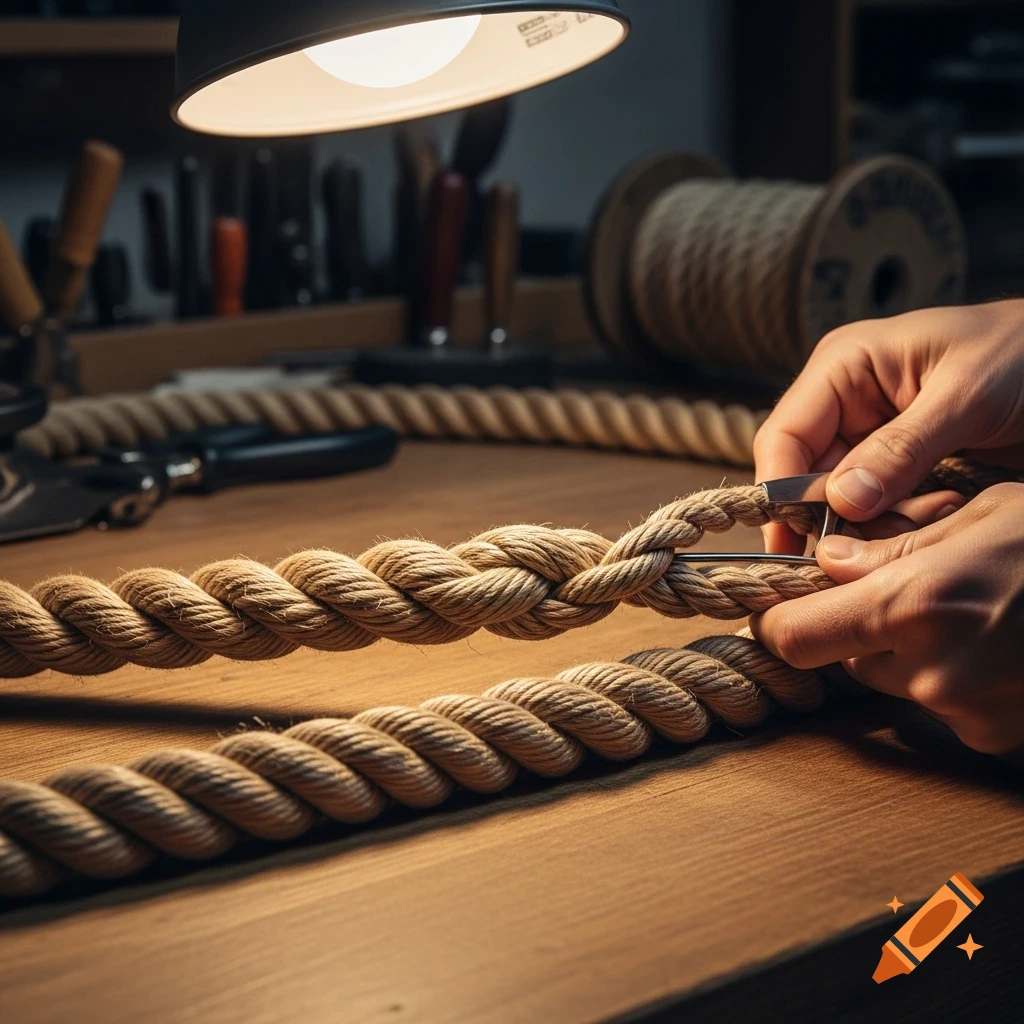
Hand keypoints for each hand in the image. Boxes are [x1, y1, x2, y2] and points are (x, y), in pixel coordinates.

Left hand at [750, 483, 1023, 755]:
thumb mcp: (984, 511)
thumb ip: (894, 542)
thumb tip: (829, 559)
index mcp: (914, 604)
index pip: (792, 636)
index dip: (774, 620)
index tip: (773, 605)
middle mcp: (930, 670)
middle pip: (837, 659)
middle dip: (846, 626)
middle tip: (886, 589)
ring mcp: (965, 713)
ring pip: (886, 681)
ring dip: (899, 649)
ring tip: (957, 607)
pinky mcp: (994, 737)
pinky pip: (936, 705)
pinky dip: (944, 675)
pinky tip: (988, 641)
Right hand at [754, 300, 1023, 553]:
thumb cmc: (1022, 353)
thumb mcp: (966, 396)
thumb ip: (901, 449)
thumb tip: (842, 501)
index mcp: (842, 368)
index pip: (783, 437)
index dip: (782, 491)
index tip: (800, 541)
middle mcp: (843, 404)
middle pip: (804, 478)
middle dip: (838, 516)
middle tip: (873, 545)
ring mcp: (868, 437)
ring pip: (840, 502)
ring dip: (878, 523)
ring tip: (934, 515)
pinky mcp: (896, 466)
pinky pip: (877, 508)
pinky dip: (901, 523)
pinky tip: (943, 512)